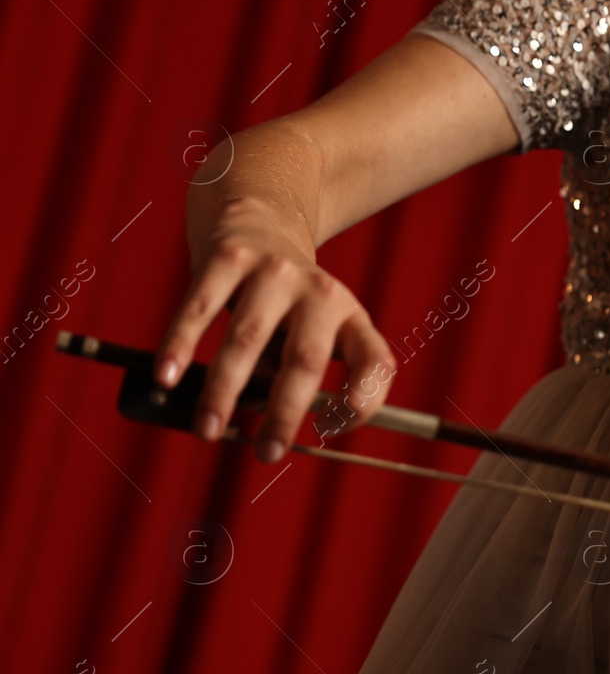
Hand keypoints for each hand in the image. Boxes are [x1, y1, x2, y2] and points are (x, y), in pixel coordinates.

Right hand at [154, 197, 396, 462]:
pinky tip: (168, 377)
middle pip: (307, 359)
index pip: (376, 362)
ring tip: (208, 429)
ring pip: (248, 339)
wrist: (261, 219)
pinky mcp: (230, 257)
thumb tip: (260, 426)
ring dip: (225, 391)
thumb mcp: (311, 329)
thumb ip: (292, 373)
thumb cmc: (286, 301)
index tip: (331, 431)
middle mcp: (321, 292)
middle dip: (285, 412)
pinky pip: (202, 307)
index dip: (365, 402)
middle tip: (267, 454)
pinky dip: (181, 344)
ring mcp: (276, 272)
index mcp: (351, 315)